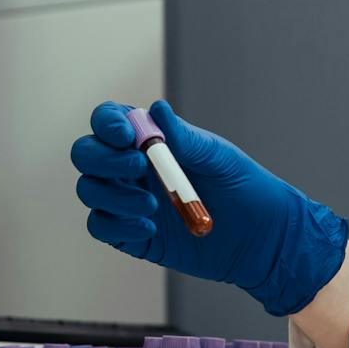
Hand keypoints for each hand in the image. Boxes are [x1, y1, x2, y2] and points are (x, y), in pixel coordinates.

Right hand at [71, 100, 348, 316]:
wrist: (261, 238)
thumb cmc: (243, 187)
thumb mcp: (218, 157)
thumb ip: (185, 138)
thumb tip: (157, 109)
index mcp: (150, 139)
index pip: (108, 121)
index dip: (107, 123)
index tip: (126, 136)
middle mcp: (131, 168)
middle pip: (87, 154)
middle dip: (103, 160)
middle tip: (139, 169)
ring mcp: (128, 200)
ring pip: (90, 190)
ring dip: (113, 196)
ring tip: (154, 207)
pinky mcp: (132, 234)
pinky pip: (102, 226)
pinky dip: (117, 225)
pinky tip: (150, 229)